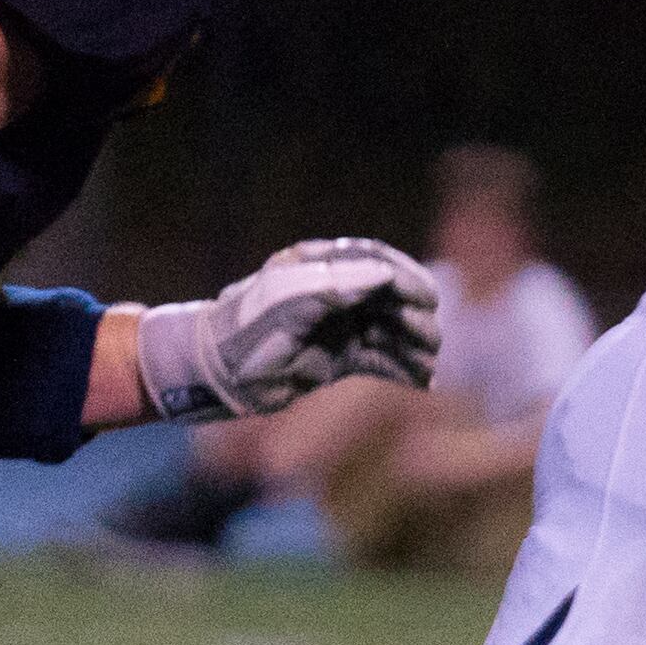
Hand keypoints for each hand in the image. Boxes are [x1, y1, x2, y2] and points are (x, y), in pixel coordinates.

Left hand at [136, 238, 439, 421]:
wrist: (216, 375)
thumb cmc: (245, 331)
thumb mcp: (286, 301)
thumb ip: (334, 284)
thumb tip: (385, 274)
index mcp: (321, 267)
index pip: (377, 262)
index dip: (406, 278)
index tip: (426, 299)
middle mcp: (336, 294)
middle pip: (393, 298)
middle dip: (416, 316)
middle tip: (429, 339)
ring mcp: (340, 327)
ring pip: (392, 331)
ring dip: (415, 345)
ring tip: (429, 364)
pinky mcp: (340, 359)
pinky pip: (381, 360)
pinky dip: (403, 369)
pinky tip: (423, 382)